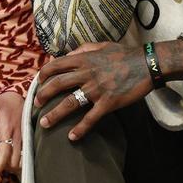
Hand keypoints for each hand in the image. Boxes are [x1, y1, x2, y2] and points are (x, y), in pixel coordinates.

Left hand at [0, 91, 24, 176]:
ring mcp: (22, 140)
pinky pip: (22, 156)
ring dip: (10, 167)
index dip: (0, 166)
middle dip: (5, 170)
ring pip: (19, 161)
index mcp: (8, 131)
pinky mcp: (24, 141)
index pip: (5, 153)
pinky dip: (15, 161)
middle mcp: (17, 138)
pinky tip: (7, 163)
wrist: (18, 98)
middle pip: (14, 162)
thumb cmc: (3, 103)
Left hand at [33, 42, 152, 140]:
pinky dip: (80, 129)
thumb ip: (83, 49)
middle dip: (43, 96)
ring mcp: (96, 89)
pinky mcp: (108, 102)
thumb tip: (68, 54)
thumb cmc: (125, 54)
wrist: (147, 64)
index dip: (43, 74)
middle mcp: (86, 74)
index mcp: (84, 59)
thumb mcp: (102, 45)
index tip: (38, 82)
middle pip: (57, 85)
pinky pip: (90, 118)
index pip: (56, 65)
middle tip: (35, 104)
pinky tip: (72, 137)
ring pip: (69, 103)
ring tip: (44, 124)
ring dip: (54, 115)